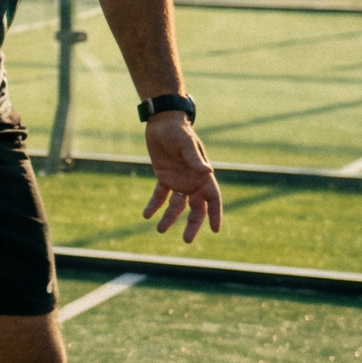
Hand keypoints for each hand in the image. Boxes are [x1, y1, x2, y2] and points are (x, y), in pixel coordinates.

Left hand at [141, 112, 222, 241]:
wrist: (162, 122)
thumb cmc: (178, 132)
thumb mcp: (185, 144)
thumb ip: (195, 159)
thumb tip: (207, 171)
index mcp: (203, 175)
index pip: (213, 199)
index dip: (215, 214)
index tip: (215, 230)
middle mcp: (193, 181)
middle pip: (196, 208)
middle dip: (192, 224)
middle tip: (186, 240)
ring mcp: (179, 181)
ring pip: (177, 205)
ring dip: (169, 218)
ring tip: (159, 229)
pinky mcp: (164, 177)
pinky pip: (160, 195)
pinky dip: (154, 205)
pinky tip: (146, 215)